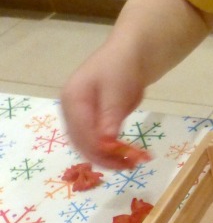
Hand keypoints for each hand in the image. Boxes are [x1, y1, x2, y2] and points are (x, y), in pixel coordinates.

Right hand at [60, 45, 144, 168]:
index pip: (82, 133)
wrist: (129, 57)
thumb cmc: (121, 69)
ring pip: (89, 146)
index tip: (123, 159)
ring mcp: (80, 117)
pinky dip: (111, 151)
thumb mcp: (117, 90)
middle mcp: (71, 112)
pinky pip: (98, 142)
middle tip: (129, 165)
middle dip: (104, 158)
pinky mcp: (92, 122)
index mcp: (72, 100)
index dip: (101, 150)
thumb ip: (110, 116)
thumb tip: (106, 141)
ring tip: (130, 163)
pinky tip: (126, 156)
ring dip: (108, 158)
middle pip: (82, 143)